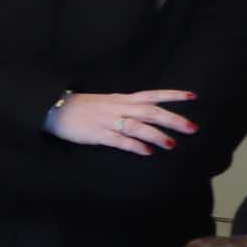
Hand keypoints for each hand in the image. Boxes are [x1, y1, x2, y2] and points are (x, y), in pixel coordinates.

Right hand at [47, 88, 196, 154]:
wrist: (52, 109)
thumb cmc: (80, 107)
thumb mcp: (105, 102)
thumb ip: (125, 107)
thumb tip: (147, 115)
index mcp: (121, 99)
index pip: (152, 95)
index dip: (173, 95)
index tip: (193, 97)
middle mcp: (118, 107)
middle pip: (150, 111)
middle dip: (172, 119)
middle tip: (192, 128)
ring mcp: (107, 120)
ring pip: (137, 126)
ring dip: (156, 135)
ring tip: (171, 144)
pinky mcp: (97, 134)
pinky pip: (119, 140)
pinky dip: (135, 145)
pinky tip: (147, 152)